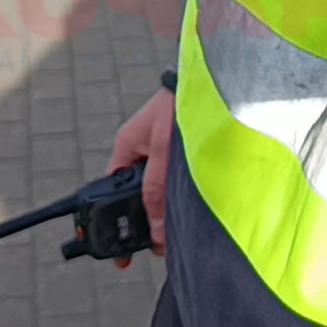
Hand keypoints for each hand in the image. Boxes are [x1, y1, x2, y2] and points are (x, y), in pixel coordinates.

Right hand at [109, 89, 174, 266]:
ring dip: (166, 209)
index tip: (124, 248)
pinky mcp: (180, 151)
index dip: (119, 219)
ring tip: (177, 233)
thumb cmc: (180, 104)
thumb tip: (154, 230)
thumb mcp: (165, 151)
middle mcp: (141, 151)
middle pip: (138, 194)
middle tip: (159, 245)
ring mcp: (160, 150)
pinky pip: (174, 180)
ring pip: (158, 189)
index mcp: (127, 147)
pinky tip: (190, 211)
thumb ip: (158, 189)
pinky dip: (180, 195)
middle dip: (147, 219)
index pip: (114, 190)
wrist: (211, 79)